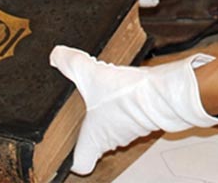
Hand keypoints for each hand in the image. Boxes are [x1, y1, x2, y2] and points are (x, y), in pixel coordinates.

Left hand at [50, 48, 217, 173]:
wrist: (161, 94)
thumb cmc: (125, 96)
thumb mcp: (89, 74)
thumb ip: (70, 64)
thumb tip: (56, 55)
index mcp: (94, 139)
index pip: (81, 163)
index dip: (73, 158)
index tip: (67, 150)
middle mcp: (112, 140)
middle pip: (98, 144)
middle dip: (90, 128)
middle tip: (81, 112)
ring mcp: (130, 131)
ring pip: (115, 129)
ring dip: (109, 113)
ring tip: (102, 93)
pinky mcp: (144, 118)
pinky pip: (130, 115)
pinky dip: (125, 103)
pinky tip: (122, 85)